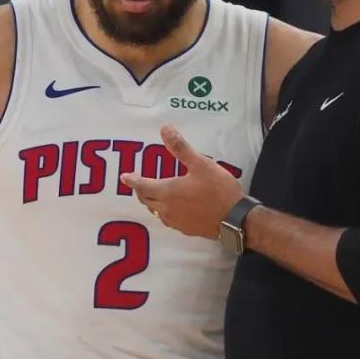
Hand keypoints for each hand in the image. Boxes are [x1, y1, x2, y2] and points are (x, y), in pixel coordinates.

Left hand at [121, 126, 242, 239]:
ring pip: (156, 211)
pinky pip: (168, 220)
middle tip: (139, 183)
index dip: (132, 180)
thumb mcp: (201, 164)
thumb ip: (180, 147)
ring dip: (151, 201)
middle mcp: (167, 209)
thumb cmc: (218, 189)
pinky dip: (164, 211)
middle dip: (140, 190)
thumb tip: (164, 129)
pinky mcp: (186, 229)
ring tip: (154, 193)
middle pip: (146, 199)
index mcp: (167, 192)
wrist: (235, 219)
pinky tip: (173, 207)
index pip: (142, 186)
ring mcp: (176, 221)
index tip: (124, 177)